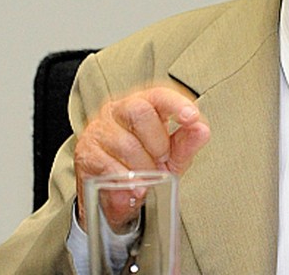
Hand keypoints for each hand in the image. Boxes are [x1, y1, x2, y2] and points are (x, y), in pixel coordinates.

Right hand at [74, 86, 209, 229]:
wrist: (116, 195)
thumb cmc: (146, 165)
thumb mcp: (172, 157)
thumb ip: (187, 143)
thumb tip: (202, 129)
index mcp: (143, 104)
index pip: (158, 94)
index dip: (176, 103)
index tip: (191, 117)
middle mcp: (118, 110)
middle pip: (140, 112)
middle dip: (157, 143)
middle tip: (161, 160)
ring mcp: (99, 130)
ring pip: (126, 143)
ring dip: (143, 166)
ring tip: (147, 177)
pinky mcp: (86, 153)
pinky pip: (108, 165)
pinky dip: (126, 180)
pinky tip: (134, 187)